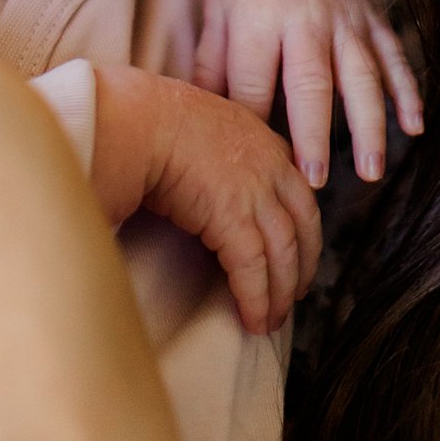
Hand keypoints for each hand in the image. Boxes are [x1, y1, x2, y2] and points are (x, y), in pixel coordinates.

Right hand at [93, 66, 321, 333]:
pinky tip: (254, 320)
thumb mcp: (202, 124)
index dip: (302, 228)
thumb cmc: (151, 120)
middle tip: (293, 295)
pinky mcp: (234, 220)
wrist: (136, 120)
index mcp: (263, 140)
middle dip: (302, 266)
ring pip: (284, 254)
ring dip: (280, 294)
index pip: (299, 191)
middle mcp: (270, 166)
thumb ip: (219, 150)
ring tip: (271, 320)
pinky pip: (254, 270)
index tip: (298, 251)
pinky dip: (256, 300)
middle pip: (303, 227)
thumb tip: (206, 175)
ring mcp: (256, 192)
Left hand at [194, 0, 422, 189]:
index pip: (254, 83)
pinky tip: (415, 127)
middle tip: (313, 182)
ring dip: (369, 125)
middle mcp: (306, 18)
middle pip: (311, 83)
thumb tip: (204, 121)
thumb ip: (212, 64)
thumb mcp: (220, 11)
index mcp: (259, 17)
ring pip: (361, 75)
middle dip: (313, 134)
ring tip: (371, 171)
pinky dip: (408, 91)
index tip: (254, 164)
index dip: (253, 125)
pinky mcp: (374, 19)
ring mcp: (346, 19)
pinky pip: (394, 57)